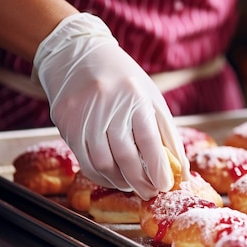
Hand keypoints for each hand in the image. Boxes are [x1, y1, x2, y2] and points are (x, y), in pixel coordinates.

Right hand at [32, 13, 188, 199]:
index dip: (159, 169)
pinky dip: (102, 176)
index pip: (149, 141)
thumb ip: (167, 134)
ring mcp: (83, 115)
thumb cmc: (123, 80)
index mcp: (134, 96)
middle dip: (141, 182)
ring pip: (103, 164)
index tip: (166, 185)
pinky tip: (114, 178)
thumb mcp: (151, 98)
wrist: (76, 54)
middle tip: (151, 192)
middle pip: (125, 157)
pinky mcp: (65, 123)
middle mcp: (107, 106)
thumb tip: (181, 170)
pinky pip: (85, 161)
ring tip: (133, 185)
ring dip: (121, 181)